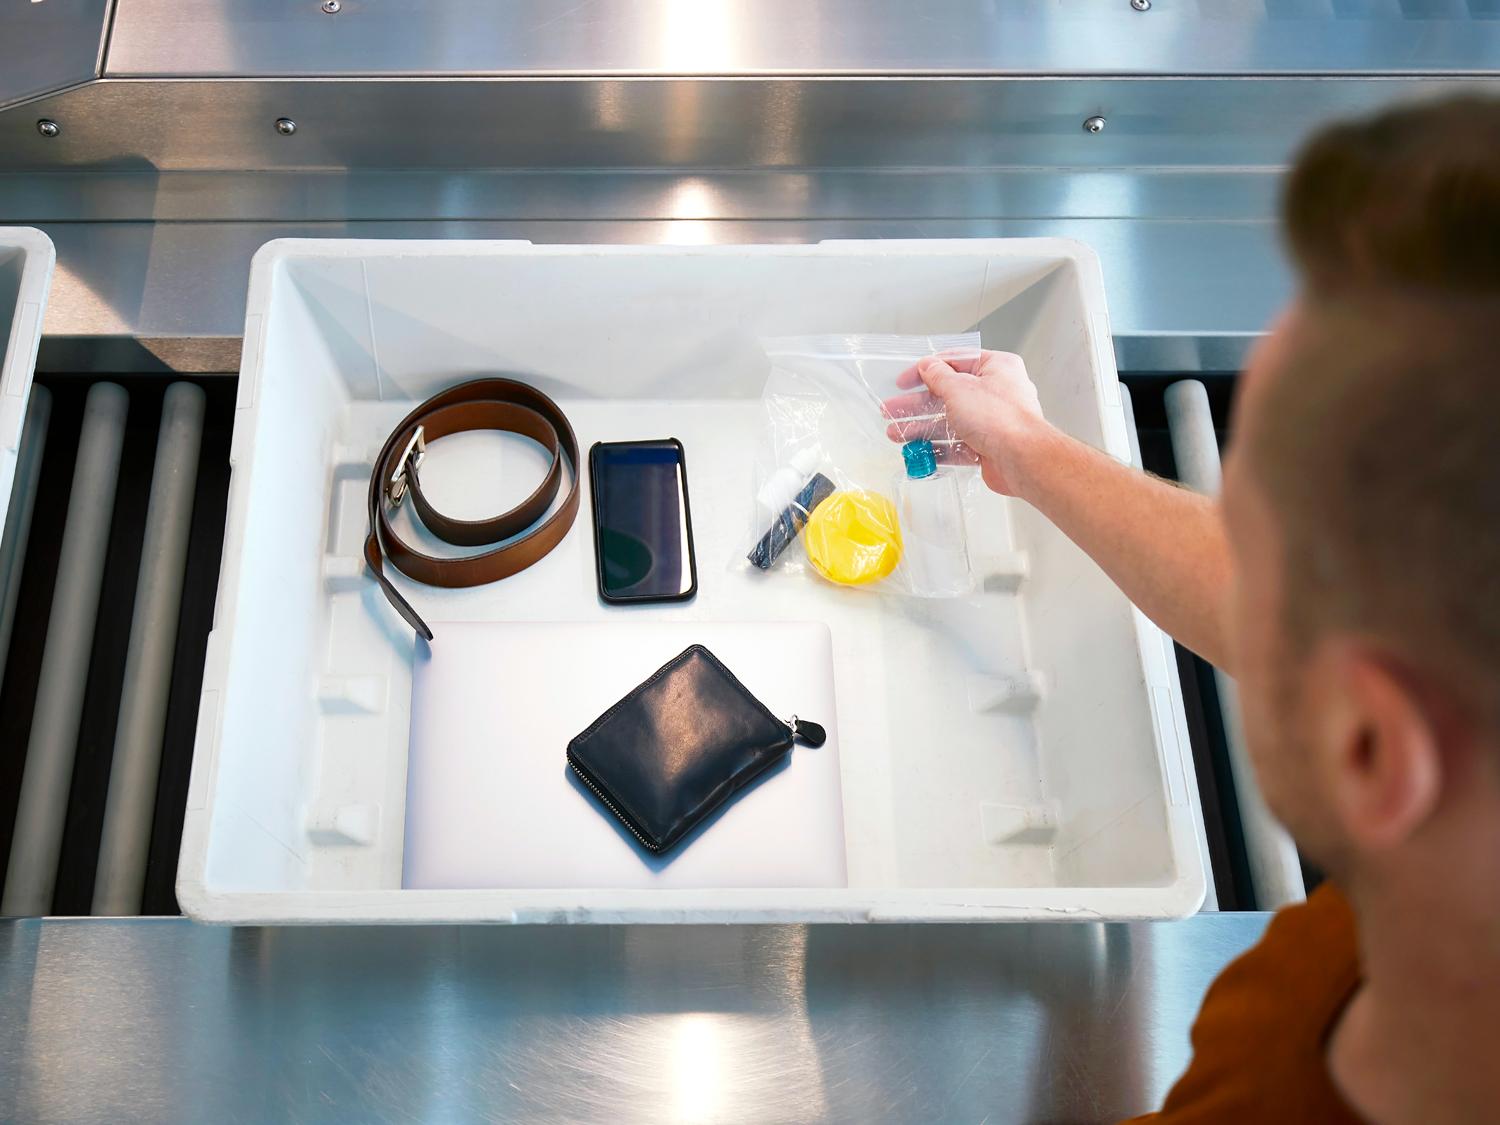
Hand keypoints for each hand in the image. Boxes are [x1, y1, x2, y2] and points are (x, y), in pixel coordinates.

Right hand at [885, 350, 1053, 496]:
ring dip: (921, 428)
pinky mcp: (987, 447)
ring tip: (895, 434)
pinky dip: (937, 448)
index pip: (955, 362)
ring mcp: (991, 422)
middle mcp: (995, 393)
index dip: (925, 370)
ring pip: (949, 422)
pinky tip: (916, 452)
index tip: (903, 381)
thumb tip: (928, 366)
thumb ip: (938, 376)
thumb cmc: (1000, 418)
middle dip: (916, 405)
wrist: (1022, 459)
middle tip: (890, 410)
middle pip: (947, 394)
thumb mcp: (960, 388)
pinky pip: (957, 445)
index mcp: (996, 368)